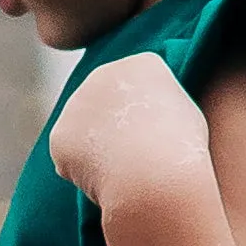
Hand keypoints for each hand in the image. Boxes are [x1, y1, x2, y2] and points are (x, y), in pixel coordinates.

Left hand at [50, 53, 213, 211]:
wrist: (154, 175)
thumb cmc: (181, 150)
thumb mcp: (186, 115)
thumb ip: (162, 105)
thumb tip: (146, 116)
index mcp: (142, 64)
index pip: (140, 88)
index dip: (149, 118)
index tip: (160, 137)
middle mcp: (103, 74)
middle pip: (107, 105)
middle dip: (117, 130)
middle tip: (138, 159)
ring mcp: (76, 103)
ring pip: (86, 132)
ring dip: (98, 151)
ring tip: (124, 172)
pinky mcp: (59, 134)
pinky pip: (70, 157)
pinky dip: (83, 173)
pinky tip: (105, 180)